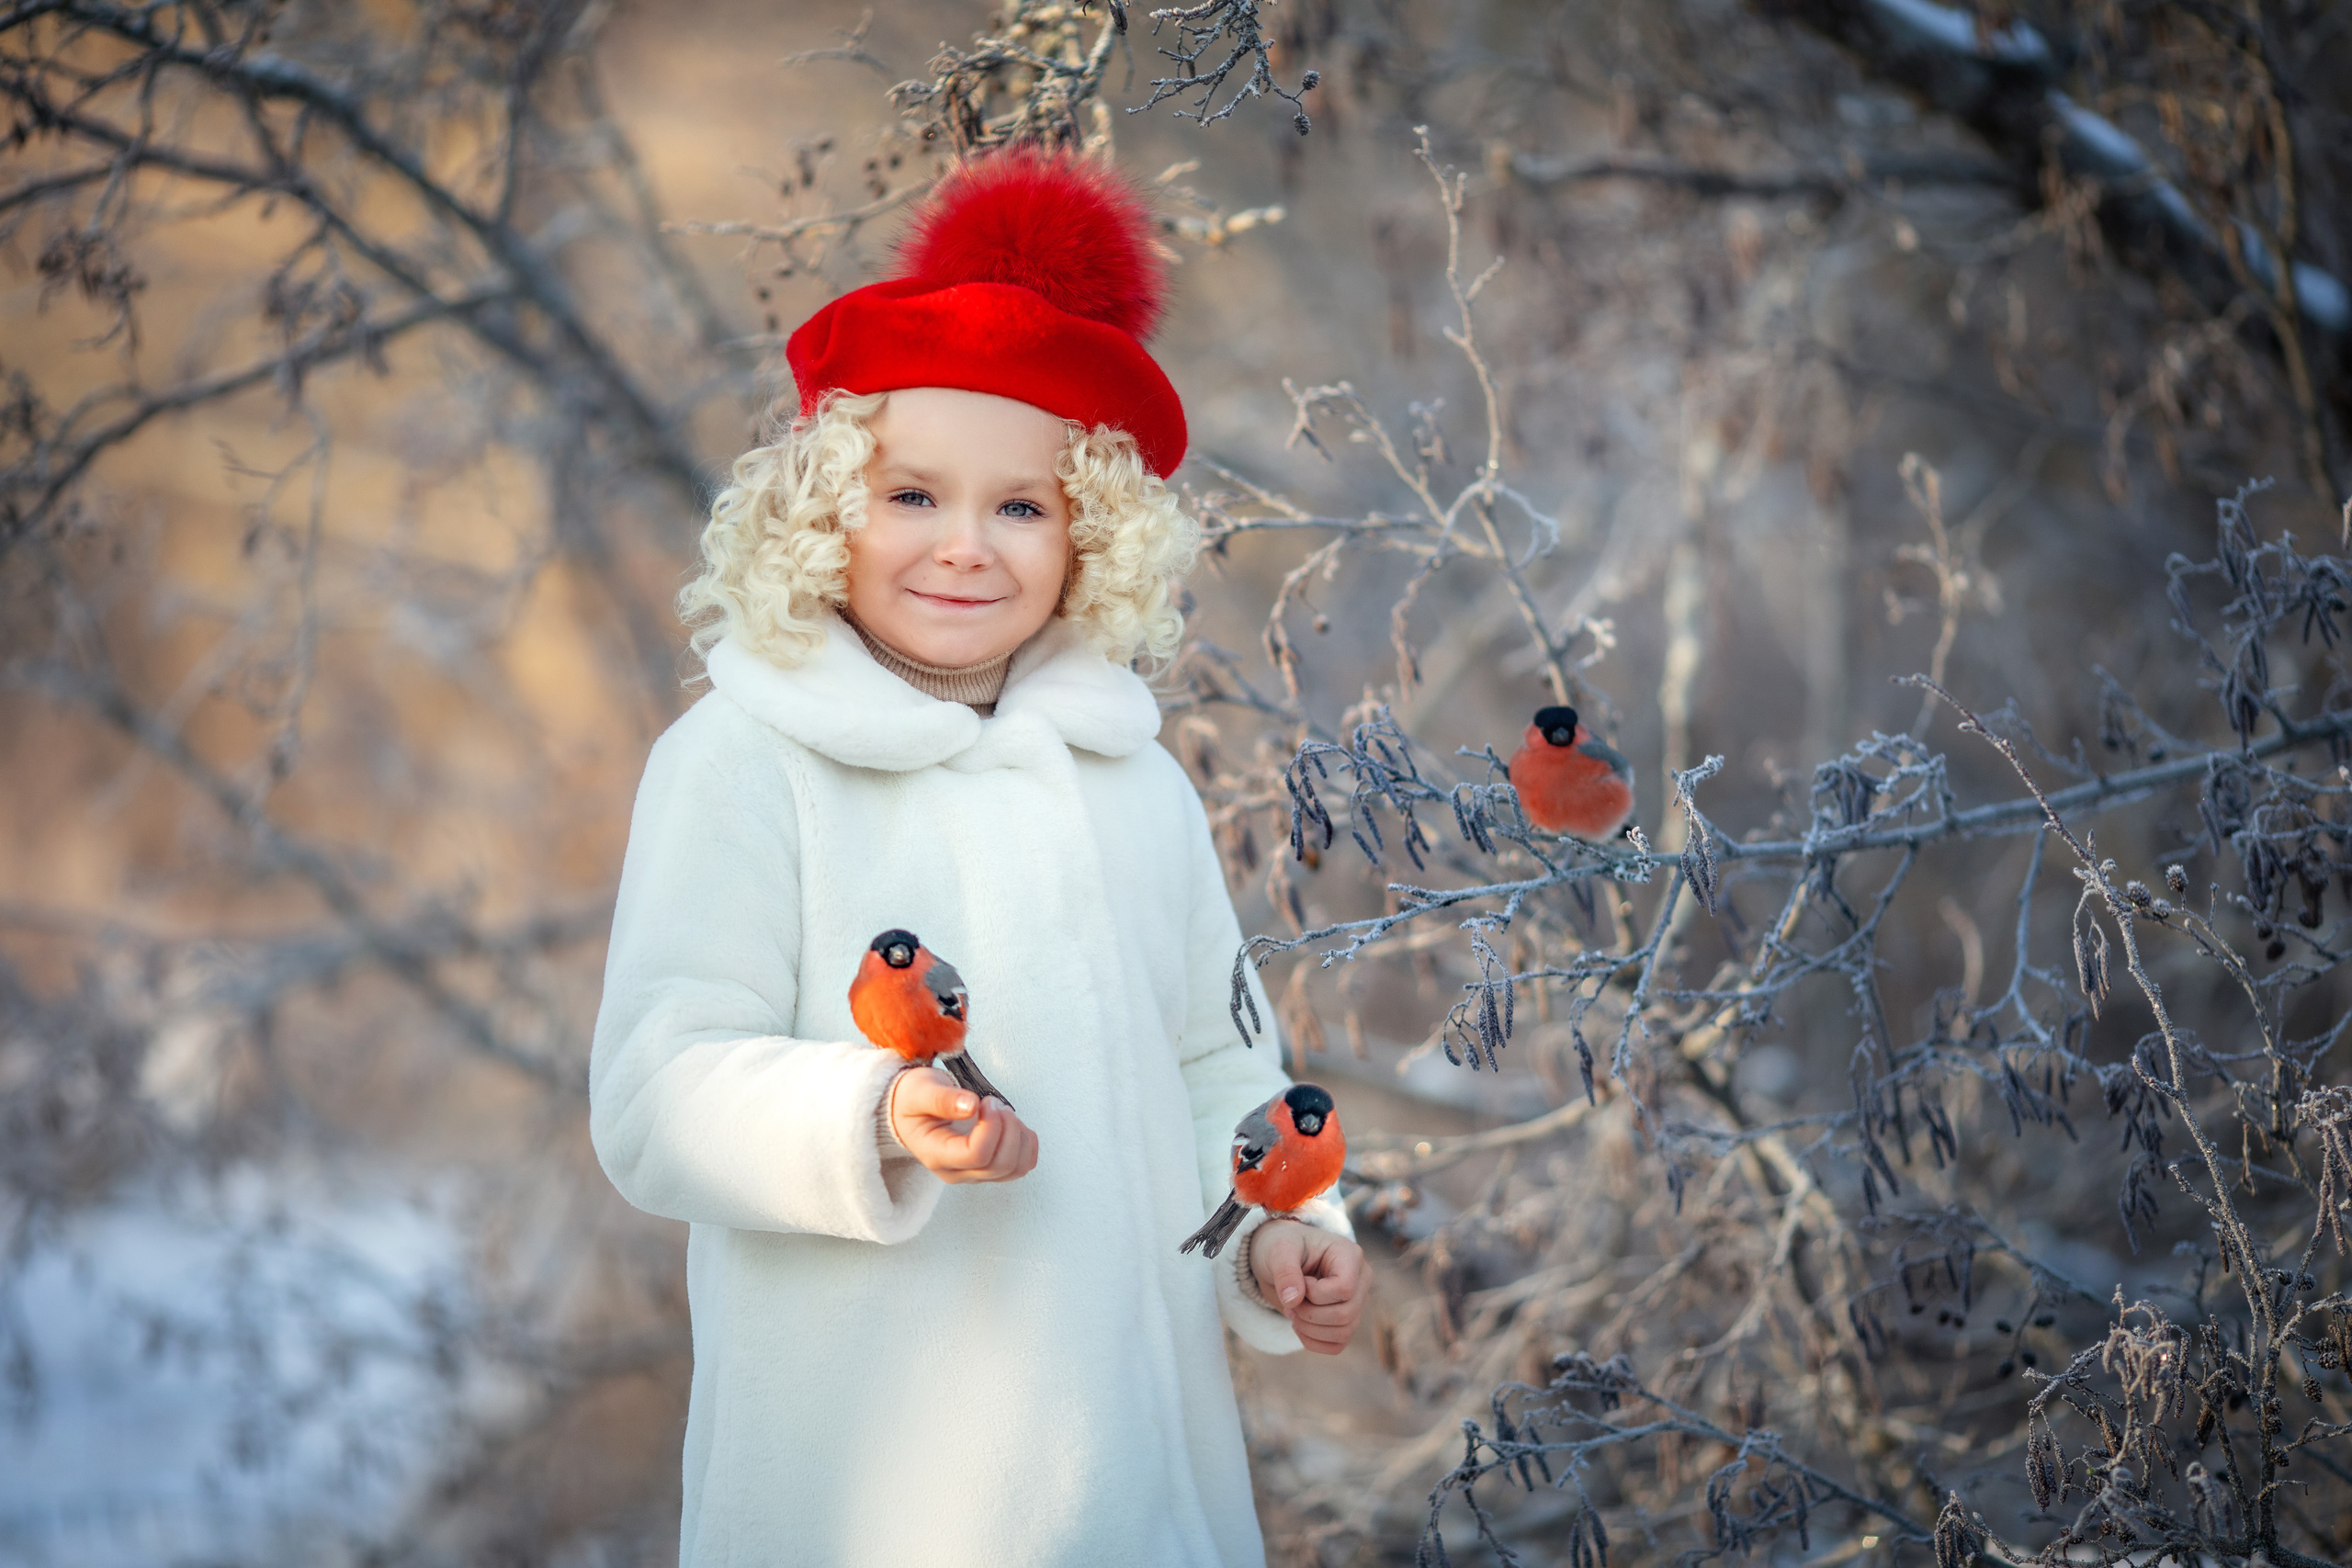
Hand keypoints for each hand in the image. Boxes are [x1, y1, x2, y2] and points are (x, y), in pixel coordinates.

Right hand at [887, 1067, 1037, 1183]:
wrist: (909, 1110)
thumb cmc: (913, 1100)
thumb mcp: (921, 1090)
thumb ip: (943, 1099)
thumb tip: (971, 1106)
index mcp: (936, 1154)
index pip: (976, 1155)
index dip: (991, 1127)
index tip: (986, 1102)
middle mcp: (956, 1171)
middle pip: (999, 1165)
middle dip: (1008, 1128)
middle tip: (995, 1103)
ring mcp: (975, 1172)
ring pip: (1015, 1168)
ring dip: (1019, 1137)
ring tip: (1004, 1113)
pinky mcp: (990, 1167)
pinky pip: (1021, 1166)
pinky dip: (1026, 1144)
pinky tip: (1013, 1124)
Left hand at [1248, 1219, 1366, 1354]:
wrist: (1279, 1258)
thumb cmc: (1283, 1247)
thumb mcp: (1278, 1250)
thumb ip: (1285, 1272)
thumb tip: (1293, 1300)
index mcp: (1350, 1255)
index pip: (1344, 1288)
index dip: (1316, 1294)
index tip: (1299, 1282)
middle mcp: (1360, 1279)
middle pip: (1345, 1314)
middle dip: (1309, 1314)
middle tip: (1289, 1301)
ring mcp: (1356, 1302)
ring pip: (1343, 1333)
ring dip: (1309, 1329)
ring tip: (1292, 1310)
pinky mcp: (1346, 1321)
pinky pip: (1337, 1345)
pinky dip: (1313, 1342)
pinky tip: (1298, 1325)